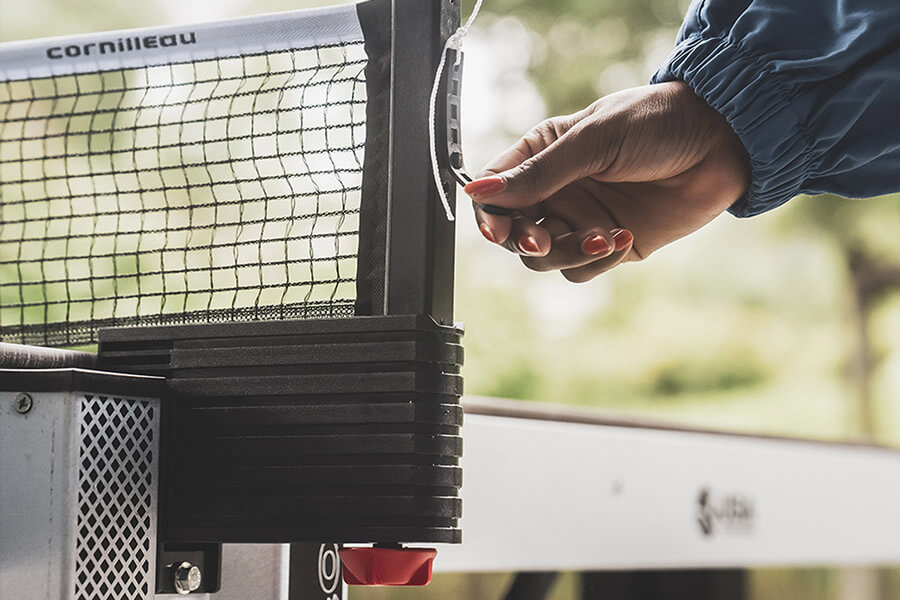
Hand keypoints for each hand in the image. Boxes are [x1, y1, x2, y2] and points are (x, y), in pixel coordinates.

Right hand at [465, 81, 750, 281]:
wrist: (722, 142)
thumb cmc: (657, 122)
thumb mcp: (591, 141)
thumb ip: (537, 173)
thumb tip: (479, 190)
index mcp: (543, 155)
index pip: (495, 191)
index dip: (490, 214)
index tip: (499, 229)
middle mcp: (557, 190)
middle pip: (516, 233)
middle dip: (526, 240)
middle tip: (543, 240)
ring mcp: (582, 220)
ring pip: (547, 259)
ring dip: (567, 252)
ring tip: (601, 236)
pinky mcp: (611, 245)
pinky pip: (583, 270)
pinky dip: (596, 260)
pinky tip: (622, 235)